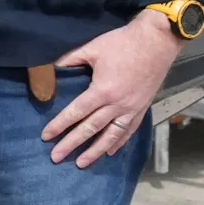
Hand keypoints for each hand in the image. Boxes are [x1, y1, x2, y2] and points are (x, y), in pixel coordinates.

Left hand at [43, 8, 183, 166]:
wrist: (157, 41)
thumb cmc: (123, 42)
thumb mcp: (93, 48)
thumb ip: (70, 60)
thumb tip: (51, 68)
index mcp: (102, 90)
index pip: (76, 112)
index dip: (59, 125)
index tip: (46, 136)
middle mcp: (117, 104)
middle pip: (90, 129)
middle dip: (71, 144)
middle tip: (56, 157)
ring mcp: (131, 108)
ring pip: (111, 136)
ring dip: (95, 151)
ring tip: (81, 163)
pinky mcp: (142, 108)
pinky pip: (129, 130)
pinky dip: (119, 143)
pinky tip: (110, 152)